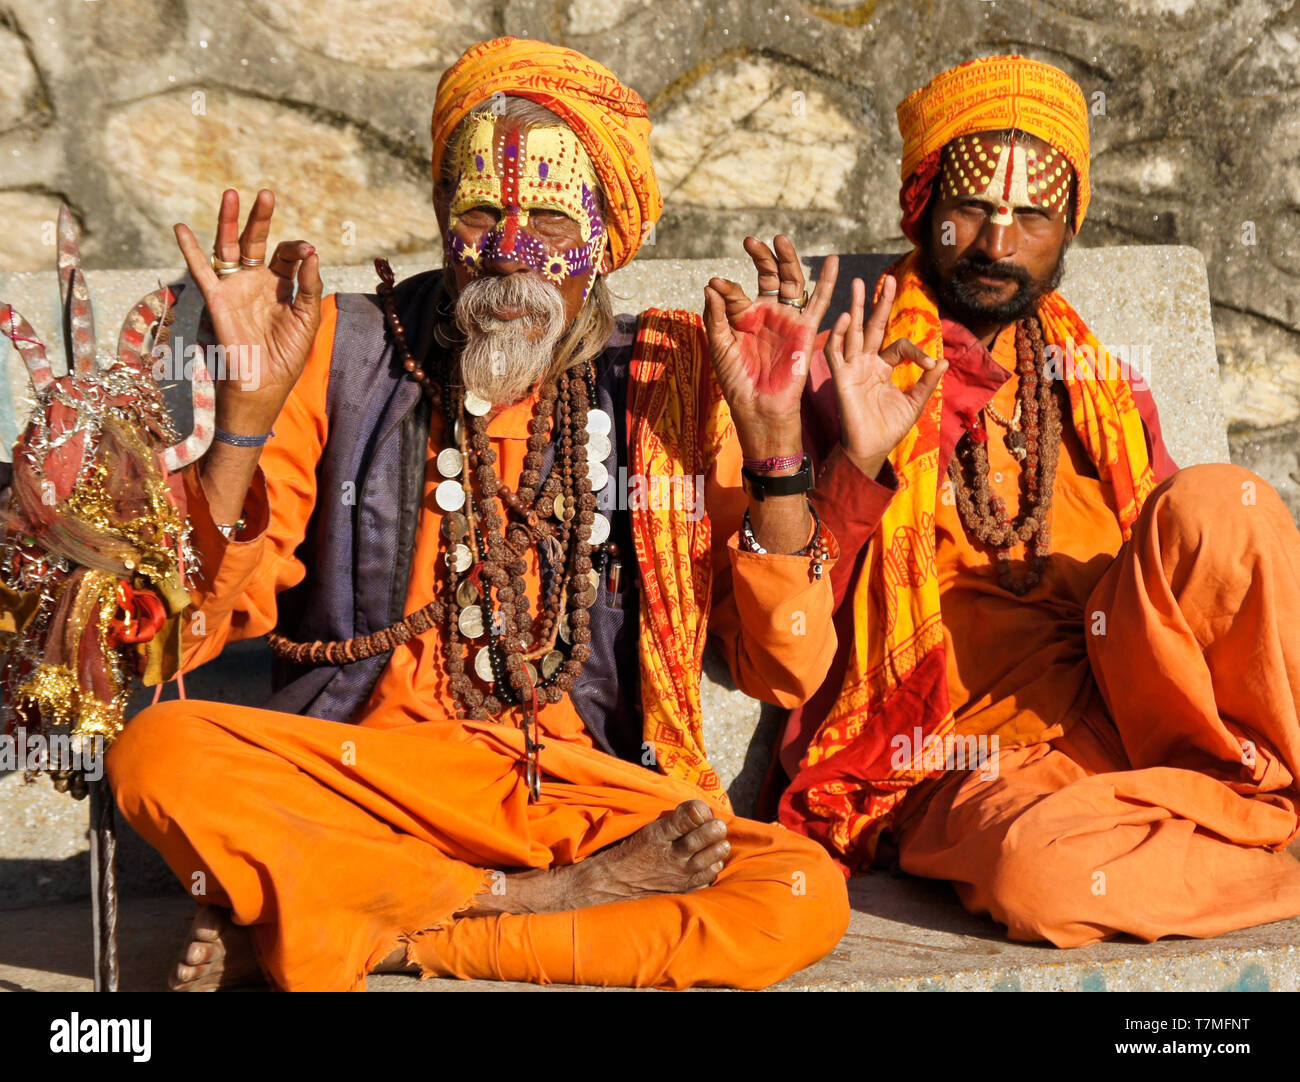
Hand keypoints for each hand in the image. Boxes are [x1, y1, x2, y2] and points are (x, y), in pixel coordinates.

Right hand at [174, 189, 322, 432]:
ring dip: (229, 221)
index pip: (286, 254)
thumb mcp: (307, 318)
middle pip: (256, 241)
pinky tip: (180, 228)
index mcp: (280, 285)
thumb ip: (310, 286)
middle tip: (266, 194)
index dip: (297, 249)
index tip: (307, 252)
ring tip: (232, 193)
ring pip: (229, 247)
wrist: (262, 385)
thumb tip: (313, 253)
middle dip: (260, 218)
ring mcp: (235, 288)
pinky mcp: (217, 299)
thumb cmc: (286, 356)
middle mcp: (255, 282)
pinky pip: (200, 271)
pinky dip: (189, 249)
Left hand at [703, 235, 836, 459]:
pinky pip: (819, 302)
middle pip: (769, 276)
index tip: (716, 284)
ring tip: (780, 239)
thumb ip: (716, 314)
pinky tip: (834, 260)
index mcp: (744, 317)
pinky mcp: (805, 330)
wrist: (759, 405)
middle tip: (750, 241)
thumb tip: (711, 284)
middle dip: (761, 257)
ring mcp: (787, 319)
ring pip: (792, 282)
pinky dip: (828, 281)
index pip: (736, 292)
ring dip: (788, 260)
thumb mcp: (719, 344)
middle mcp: (768, 314)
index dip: (726, 287)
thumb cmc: (736, 380)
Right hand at [825, 274, 947, 479]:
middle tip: (887, 279)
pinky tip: (845, 318)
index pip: (899, 345)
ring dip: (855, 307)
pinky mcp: (841, 378)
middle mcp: (867, 363)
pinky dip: (839, 336)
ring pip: (853, 332)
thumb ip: (927, 382)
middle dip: (879, 303)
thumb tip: (944, 360)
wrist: (871, 449)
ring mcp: (852, 368)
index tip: (931, 363)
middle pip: (872, 327)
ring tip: (857, 283)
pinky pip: (837, 353)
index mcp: (883, 367)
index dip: (917, 350)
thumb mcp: (915, 403)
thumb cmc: (889, 429)